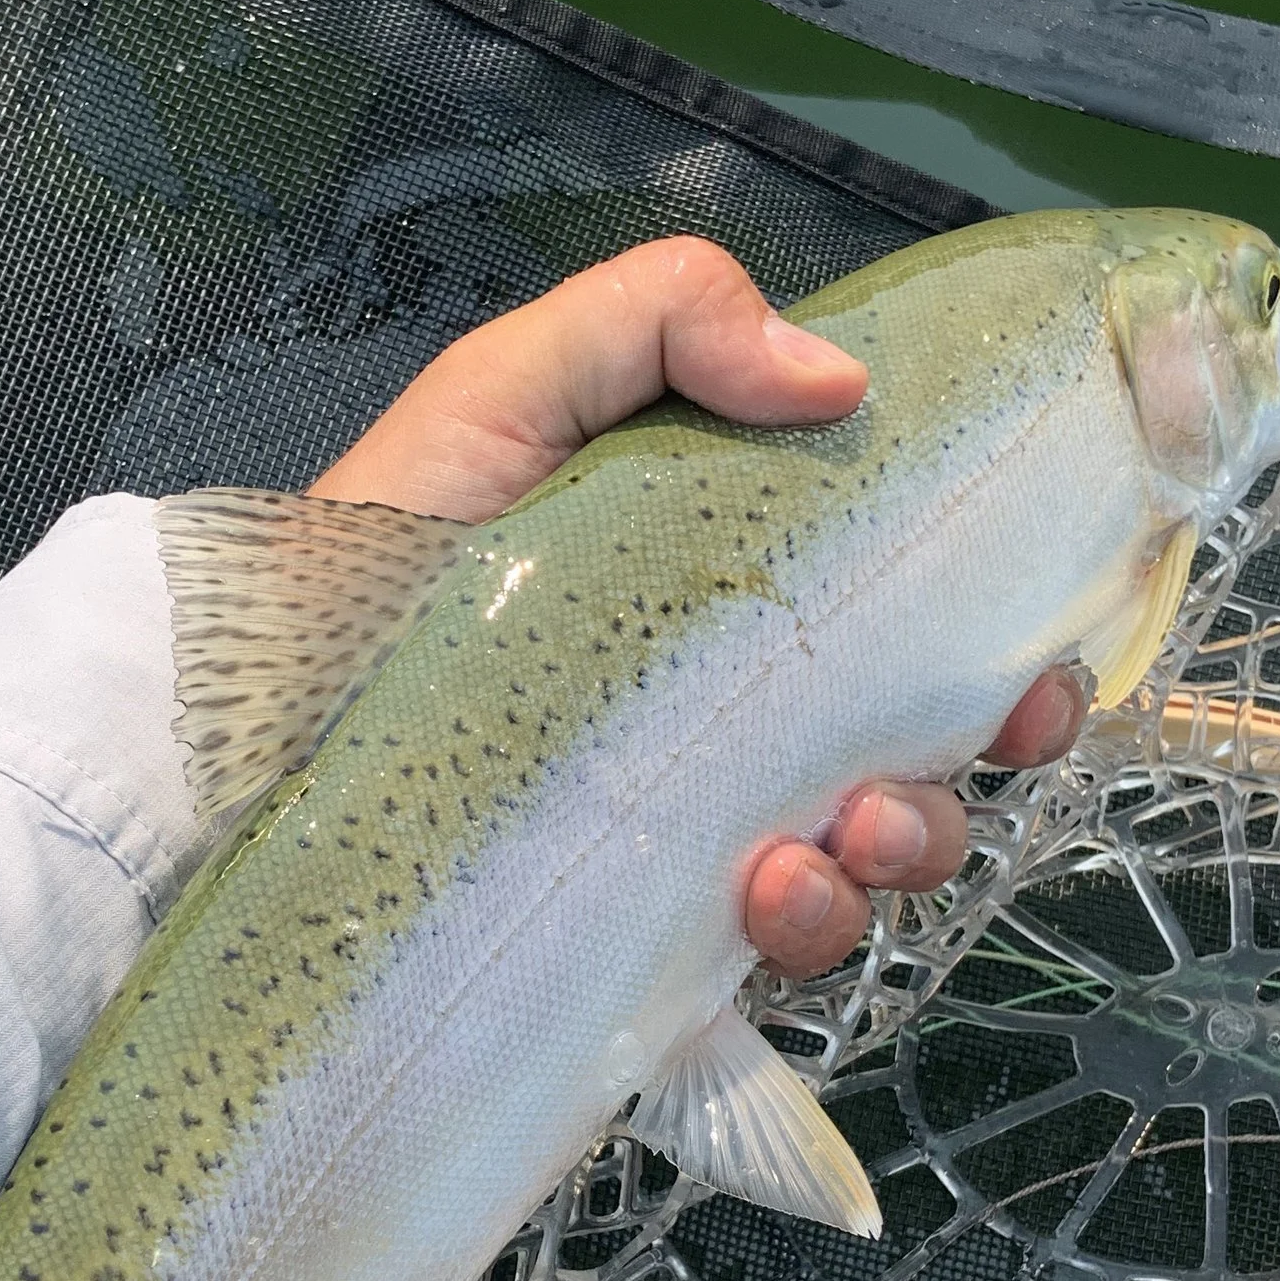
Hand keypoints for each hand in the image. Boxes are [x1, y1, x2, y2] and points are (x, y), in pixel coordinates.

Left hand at [311, 237, 1092, 970]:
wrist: (233, 762)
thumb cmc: (371, 564)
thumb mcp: (503, 393)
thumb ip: (659, 325)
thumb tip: (838, 379)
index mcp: (727, 580)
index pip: (907, 597)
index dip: (1001, 611)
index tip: (1046, 624)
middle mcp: (732, 713)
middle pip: (933, 733)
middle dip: (998, 736)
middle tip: (1000, 724)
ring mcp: (699, 837)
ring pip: (881, 853)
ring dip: (911, 839)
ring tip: (847, 826)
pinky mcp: (653, 948)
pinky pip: (781, 956)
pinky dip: (805, 922)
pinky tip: (761, 889)